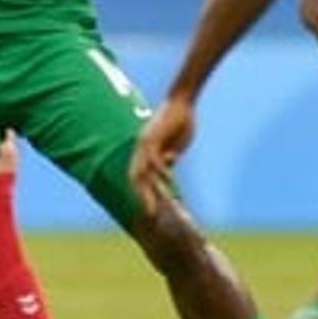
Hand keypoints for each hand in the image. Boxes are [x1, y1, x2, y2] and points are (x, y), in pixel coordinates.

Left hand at [129, 96, 196, 216]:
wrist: (181, 102)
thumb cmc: (179, 122)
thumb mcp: (174, 145)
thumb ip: (170, 156)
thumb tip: (168, 167)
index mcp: (145, 152)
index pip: (139, 178)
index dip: (142, 194)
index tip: (149, 210)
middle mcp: (141, 149)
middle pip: (136, 179)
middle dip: (141, 199)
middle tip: (149, 216)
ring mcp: (145, 144)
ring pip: (142, 173)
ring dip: (147, 191)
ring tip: (153, 207)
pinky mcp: (153, 138)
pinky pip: (154, 159)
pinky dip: (160, 172)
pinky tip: (168, 181)